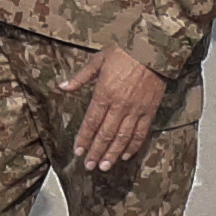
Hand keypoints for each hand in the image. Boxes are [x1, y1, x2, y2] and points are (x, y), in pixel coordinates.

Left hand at [71, 44, 168, 170]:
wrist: (153, 49)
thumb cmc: (125, 52)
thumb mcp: (98, 60)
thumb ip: (80, 78)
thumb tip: (62, 87)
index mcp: (104, 93)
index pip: (91, 122)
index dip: (84, 138)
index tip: (78, 151)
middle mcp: (119, 105)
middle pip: (105, 134)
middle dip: (96, 152)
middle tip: (88, 166)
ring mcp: (136, 109)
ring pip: (122, 137)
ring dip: (112, 154)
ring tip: (104, 166)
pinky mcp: (149, 110)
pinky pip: (141, 132)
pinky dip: (133, 145)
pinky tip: (126, 155)